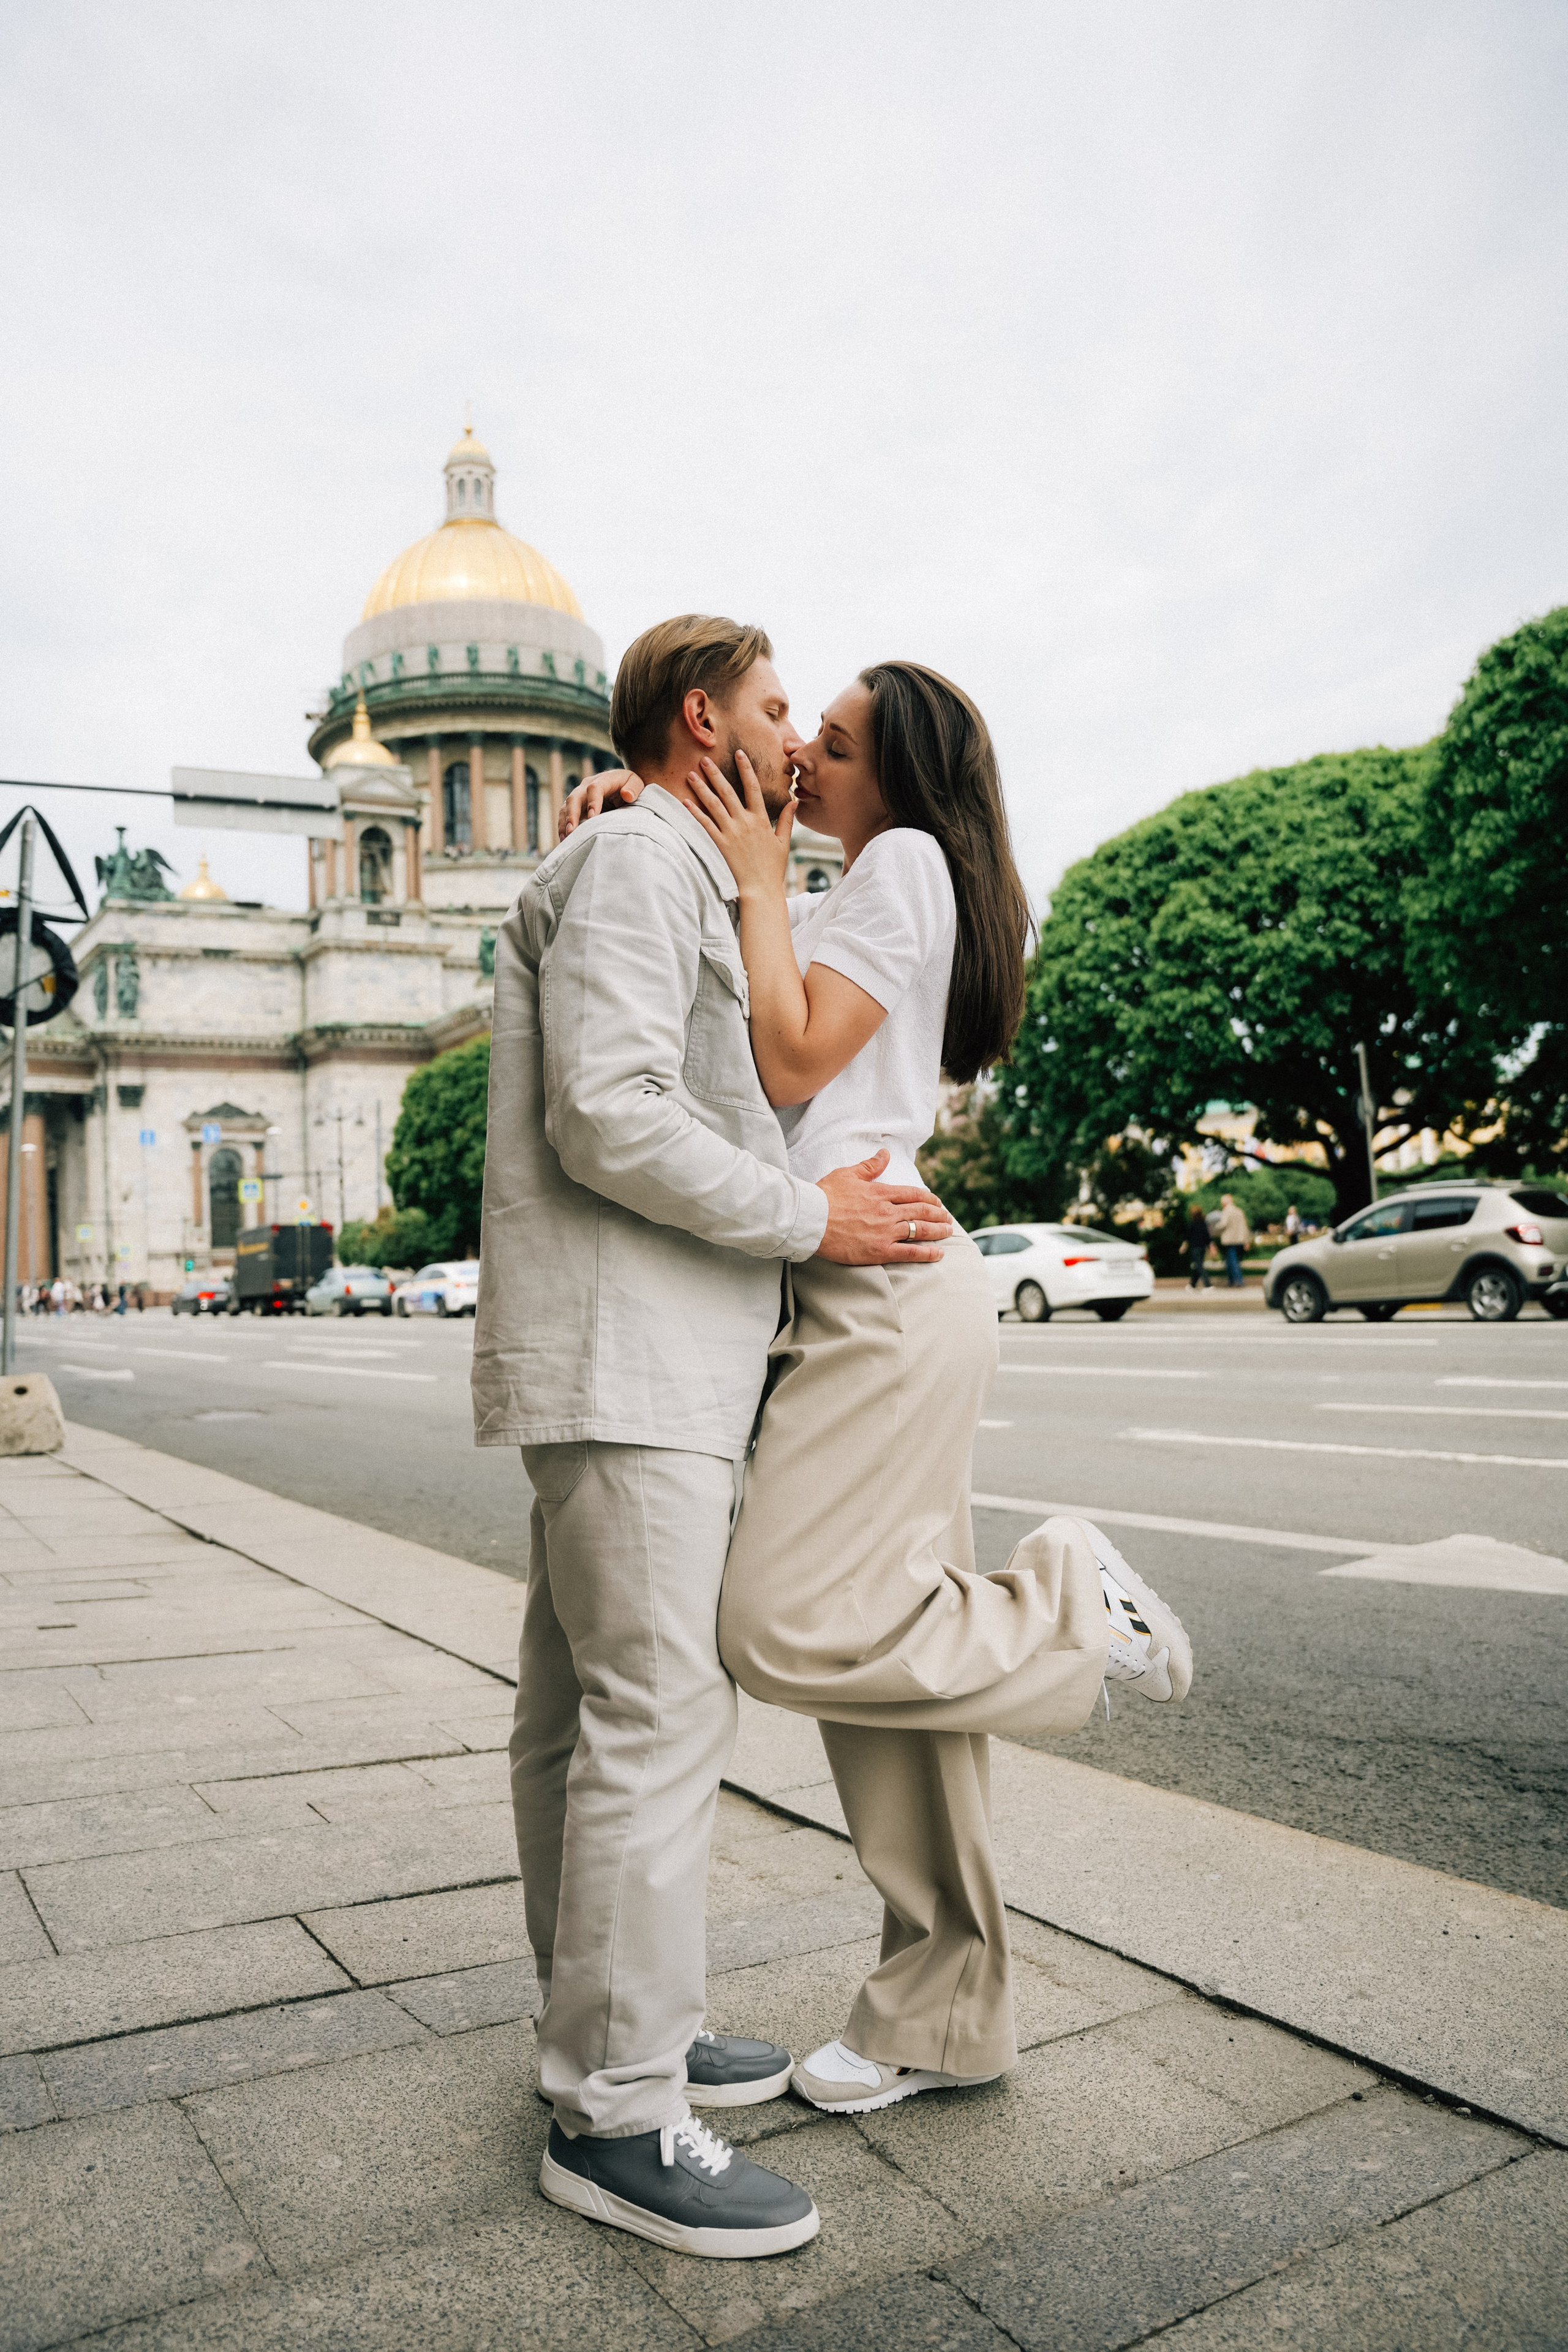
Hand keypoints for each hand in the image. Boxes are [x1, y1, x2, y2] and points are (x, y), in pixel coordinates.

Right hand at [557, 769, 643, 841]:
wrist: (624, 786)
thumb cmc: (631, 787)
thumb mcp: (637, 784)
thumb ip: (633, 789)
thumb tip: (627, 795)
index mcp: (603, 780)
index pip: (594, 788)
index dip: (593, 802)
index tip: (593, 817)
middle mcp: (587, 786)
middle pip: (575, 797)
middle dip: (572, 814)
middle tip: (572, 831)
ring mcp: (579, 796)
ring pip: (566, 807)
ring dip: (564, 823)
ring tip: (565, 839)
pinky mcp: (576, 806)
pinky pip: (564, 815)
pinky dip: (563, 827)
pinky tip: (564, 840)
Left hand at [687, 752, 791, 897]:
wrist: (760, 889)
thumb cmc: (773, 867)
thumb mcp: (783, 842)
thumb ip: (787, 819)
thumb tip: (794, 801)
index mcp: (761, 819)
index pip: (753, 787)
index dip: (746, 768)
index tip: (739, 753)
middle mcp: (745, 822)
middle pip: (728, 791)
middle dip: (715, 773)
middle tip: (704, 759)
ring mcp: (731, 832)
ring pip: (713, 805)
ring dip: (701, 788)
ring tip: (691, 774)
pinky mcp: (720, 844)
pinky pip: (705, 825)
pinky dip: (694, 812)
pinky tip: (685, 801)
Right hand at [815, 1151, 953, 1264]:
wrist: (810, 1219)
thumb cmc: (825, 1195)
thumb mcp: (847, 1174)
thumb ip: (869, 1166)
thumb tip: (885, 1153)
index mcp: (881, 1192)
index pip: (913, 1194)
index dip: (929, 1198)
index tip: (937, 1203)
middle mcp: (888, 1212)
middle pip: (921, 1212)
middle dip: (938, 1215)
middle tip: (948, 1218)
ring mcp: (885, 1232)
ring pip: (920, 1230)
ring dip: (938, 1231)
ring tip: (949, 1233)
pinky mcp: (879, 1251)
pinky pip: (909, 1253)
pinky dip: (927, 1253)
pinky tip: (939, 1254)